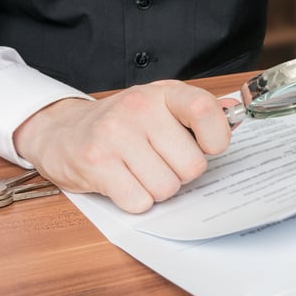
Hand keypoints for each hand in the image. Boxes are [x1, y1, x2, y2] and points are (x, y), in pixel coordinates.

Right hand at [13, 80, 237, 212]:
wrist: (61, 131)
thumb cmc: (122, 124)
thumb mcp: (161, 106)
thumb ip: (198, 113)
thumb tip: (235, 114)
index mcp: (163, 93)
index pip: (206, 111)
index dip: (217, 139)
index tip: (208, 147)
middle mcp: (139, 109)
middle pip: (192, 166)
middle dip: (180, 173)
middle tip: (159, 162)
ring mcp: (115, 135)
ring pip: (167, 188)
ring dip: (156, 189)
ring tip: (138, 171)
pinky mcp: (95, 163)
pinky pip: (139, 202)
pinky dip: (135, 200)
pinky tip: (122, 181)